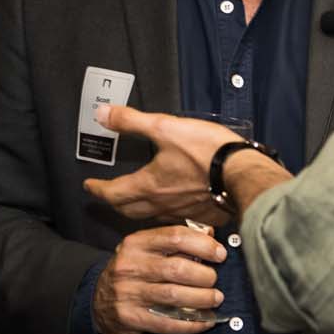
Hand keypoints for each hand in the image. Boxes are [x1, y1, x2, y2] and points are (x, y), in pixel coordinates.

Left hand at [83, 105, 238, 221]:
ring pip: (152, 217)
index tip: (90, 186)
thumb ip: (131, 121)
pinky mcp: (203, 215)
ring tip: (136, 202)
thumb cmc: (207, 151)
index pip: (113, 193)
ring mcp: (183, 212)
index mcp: (149, 185)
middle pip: (129, 210)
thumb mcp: (165, 127)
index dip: (98, 189)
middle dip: (115, 202)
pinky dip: (166, 214)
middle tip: (108, 196)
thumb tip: (102, 114)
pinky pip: (177, 219)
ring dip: (138, 211)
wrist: (243, 173)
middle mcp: (162, 204)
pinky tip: (173, 207)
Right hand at [90, 224, 227, 333]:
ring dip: (202, 298)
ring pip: (174, 296)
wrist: (99, 302)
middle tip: (215, 280)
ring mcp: (128, 293)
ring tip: (215, 298)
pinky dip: (192, 323)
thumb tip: (210, 233)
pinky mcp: (131, 318)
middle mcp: (130, 266)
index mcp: (136, 243)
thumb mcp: (147, 250)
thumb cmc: (133, 272)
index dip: (203, 245)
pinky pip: (168, 323)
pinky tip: (206, 321)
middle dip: (204, 275)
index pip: (175, 237)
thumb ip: (176, 240)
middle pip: (177, 268)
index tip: (220, 254)